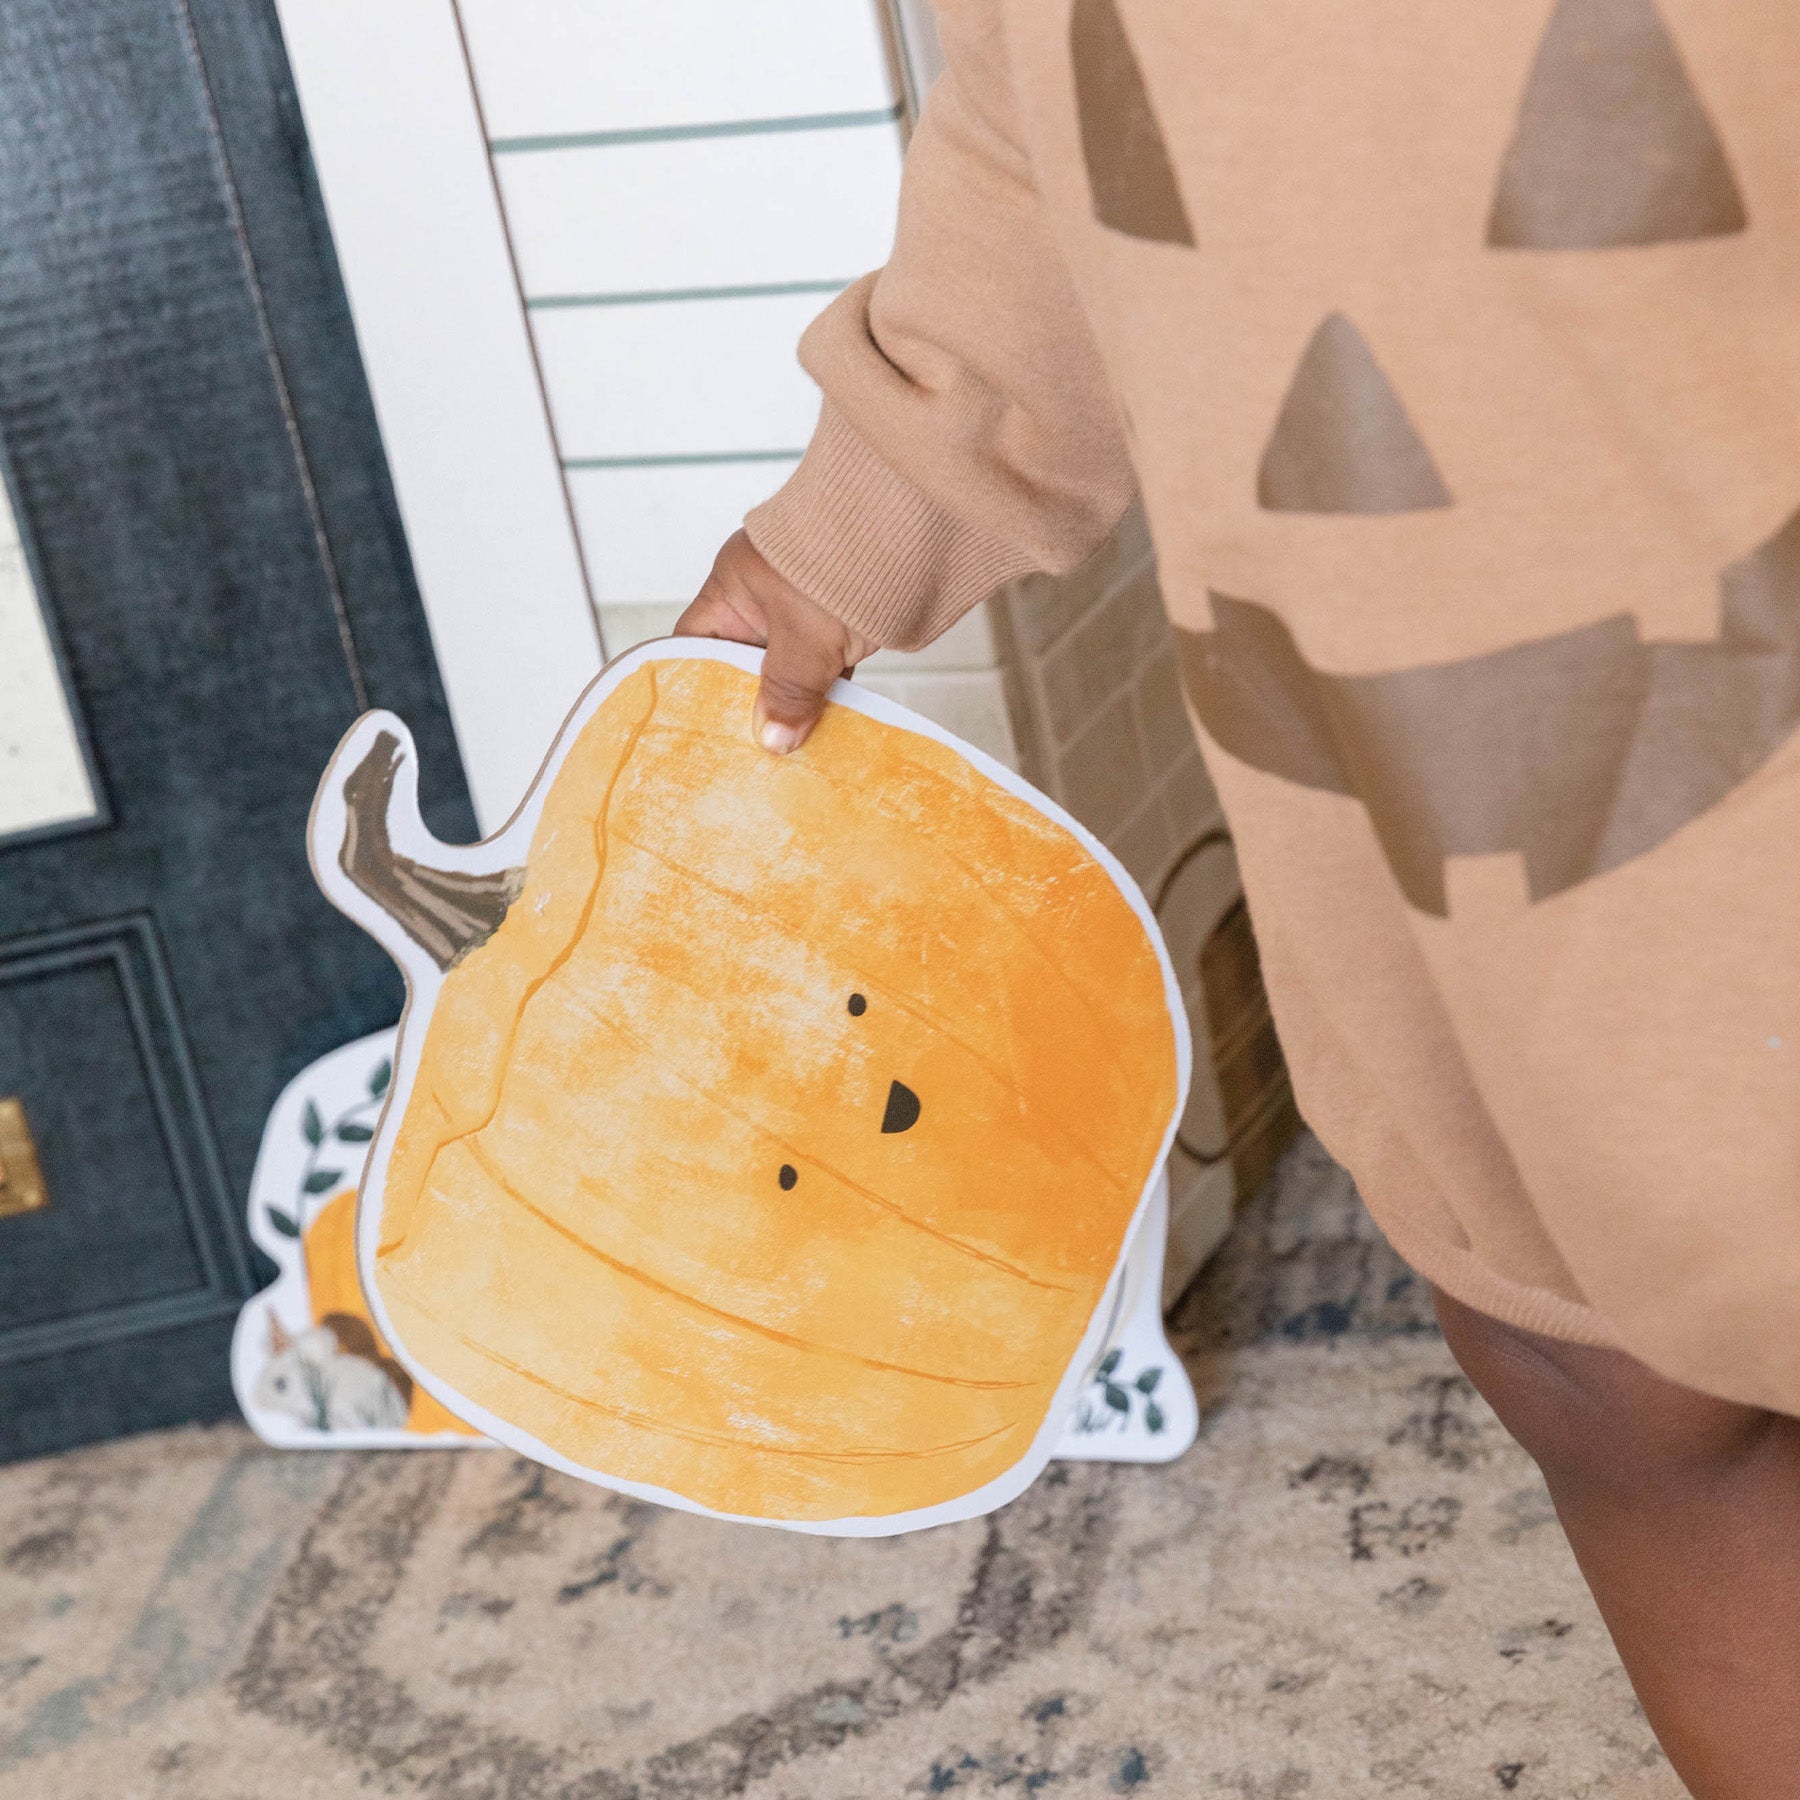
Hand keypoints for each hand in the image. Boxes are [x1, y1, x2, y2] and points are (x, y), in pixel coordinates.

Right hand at [674, 530, 873, 752]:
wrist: (915, 524)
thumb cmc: (841, 567)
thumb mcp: (805, 639)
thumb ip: (787, 693)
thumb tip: (773, 743)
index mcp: (733, 587)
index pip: (696, 644)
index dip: (693, 686)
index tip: (698, 731)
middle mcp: (763, 597)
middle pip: (744, 664)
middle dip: (749, 707)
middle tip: (748, 755)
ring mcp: (804, 609)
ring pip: (788, 669)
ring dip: (792, 706)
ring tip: (786, 755)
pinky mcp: (841, 623)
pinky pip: (824, 667)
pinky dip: (824, 694)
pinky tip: (824, 730)